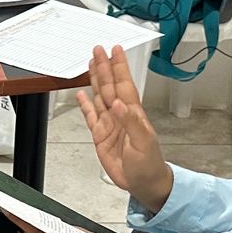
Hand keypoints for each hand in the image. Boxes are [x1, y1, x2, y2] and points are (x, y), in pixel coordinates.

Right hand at [77, 45, 171, 212]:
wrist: (144, 183)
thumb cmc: (149, 165)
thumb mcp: (143, 143)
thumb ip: (131, 122)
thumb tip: (119, 105)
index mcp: (132, 113)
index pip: (124, 84)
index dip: (119, 67)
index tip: (115, 51)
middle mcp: (120, 115)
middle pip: (110, 85)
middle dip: (104, 67)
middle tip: (98, 50)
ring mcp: (110, 124)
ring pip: (100, 96)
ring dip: (96, 80)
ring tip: (91, 64)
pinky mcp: (100, 136)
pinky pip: (90, 116)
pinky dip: (85, 104)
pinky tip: (82, 94)